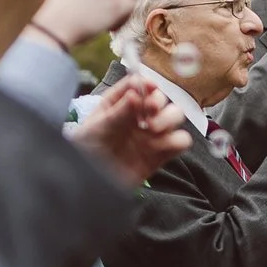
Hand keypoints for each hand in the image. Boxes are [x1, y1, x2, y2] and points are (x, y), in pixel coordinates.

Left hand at [69, 76, 189, 185]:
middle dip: (159, 102)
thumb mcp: (98, 128)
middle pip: (161, 99)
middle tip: (150, 111)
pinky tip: (161, 145)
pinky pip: (180, 142)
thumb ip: (119, 112)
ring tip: (153, 130)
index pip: (138, 86)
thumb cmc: (86, 151)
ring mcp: (150, 135)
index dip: (146, 84)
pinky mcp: (160, 154)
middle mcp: (138, 117)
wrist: (89, 182)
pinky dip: (177, 141)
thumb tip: (136, 95)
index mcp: (119, 105)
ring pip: (175, 116)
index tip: (148, 87)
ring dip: (169, 119)